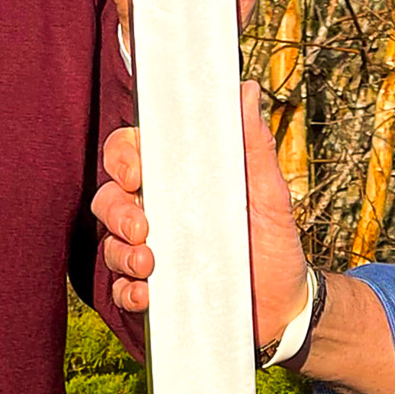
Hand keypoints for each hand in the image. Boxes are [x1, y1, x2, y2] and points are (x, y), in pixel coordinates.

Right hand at [94, 82, 309, 347]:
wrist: (286, 304)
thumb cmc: (273, 239)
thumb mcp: (269, 192)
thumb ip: (254, 144)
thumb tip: (246, 89)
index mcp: (179, 181)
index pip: (131, 154)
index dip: (122, 156)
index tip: (137, 171)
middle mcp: (157, 213)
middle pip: (109, 197)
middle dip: (116, 209)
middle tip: (141, 225)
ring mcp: (151, 252)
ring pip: (110, 244)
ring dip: (121, 252)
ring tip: (148, 263)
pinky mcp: (154, 292)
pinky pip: (122, 290)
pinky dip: (128, 292)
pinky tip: (147, 295)